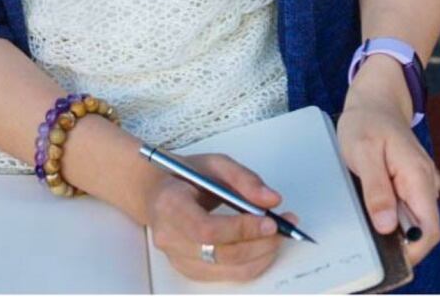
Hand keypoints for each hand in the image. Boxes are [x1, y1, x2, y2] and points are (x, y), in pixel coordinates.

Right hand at [143, 152, 298, 282]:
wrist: (158, 192)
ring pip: (227, 270)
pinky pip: (225, 276)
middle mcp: (169, 237)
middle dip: (258, 244)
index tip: (270, 222)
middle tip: (282, 229)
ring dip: (259, 257)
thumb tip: (271, 199)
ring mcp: (177, 258)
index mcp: (170, 205)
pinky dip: (249, 264)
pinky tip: (260, 248)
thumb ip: (244, 178)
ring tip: (276, 237)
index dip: (241, 229)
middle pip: (220, 254)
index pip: (207, 229)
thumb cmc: (184, 176)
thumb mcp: (213, 164)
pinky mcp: (188, 271)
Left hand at [338, 60, 439, 268]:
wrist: (374, 101)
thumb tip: (387, 226)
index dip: (411, 250)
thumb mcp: (363, 152)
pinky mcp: (411, 183)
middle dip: (395, 237)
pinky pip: (404, 207)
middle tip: (365, 228)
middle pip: (419, 229)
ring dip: (390, 222)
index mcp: (418, 177)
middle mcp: (426, 183)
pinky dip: (388, 210)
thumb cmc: (367, 122)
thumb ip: (376, 189)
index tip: (387, 256)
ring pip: (411, 219)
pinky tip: (370, 198)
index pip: (429, 230)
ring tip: (364, 204)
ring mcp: (420, 184)